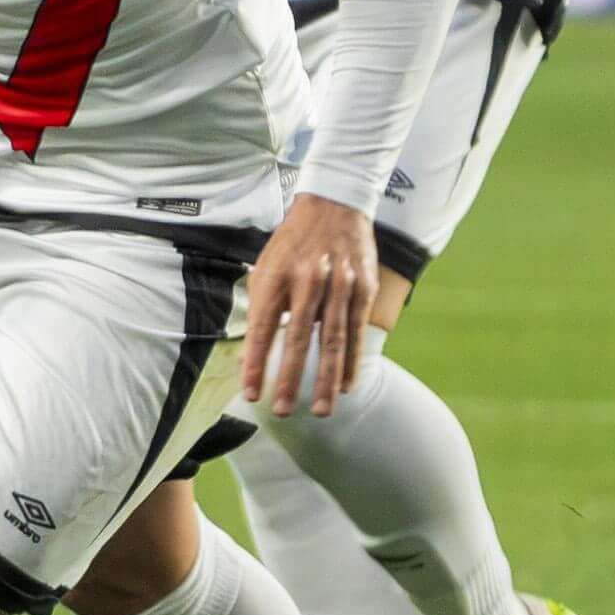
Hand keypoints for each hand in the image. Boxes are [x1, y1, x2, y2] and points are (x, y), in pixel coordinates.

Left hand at [240, 191, 375, 417]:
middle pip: (298, 338)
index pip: (261, 328)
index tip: (251, 393)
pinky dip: (353, 361)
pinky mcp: (363, 287)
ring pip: (332, 340)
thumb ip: (261, 307)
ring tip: (321, 410)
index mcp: (276, 276)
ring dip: (326, 379)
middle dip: (290, 379)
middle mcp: (307, 280)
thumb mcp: (266, 266)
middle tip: (283, 411)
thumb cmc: (292, 243)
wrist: (334, 203)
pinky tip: (348, 386)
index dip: (255, 363)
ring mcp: (339, 284)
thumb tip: (251, 353)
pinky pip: (357, 331)